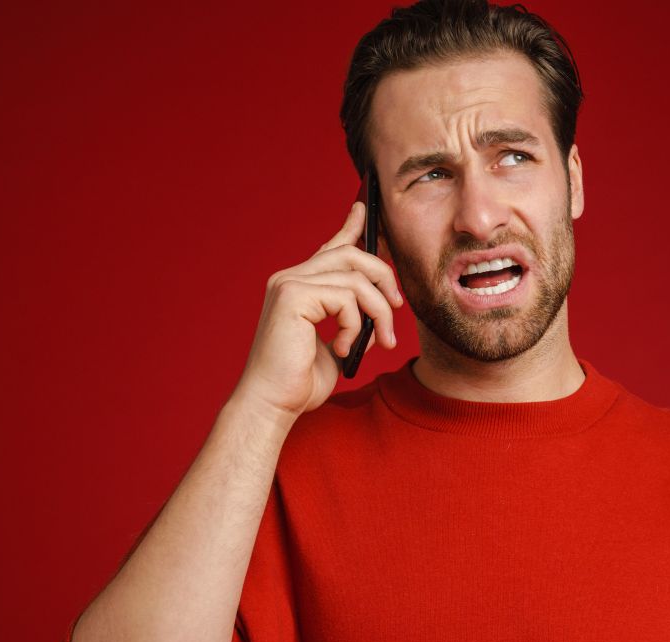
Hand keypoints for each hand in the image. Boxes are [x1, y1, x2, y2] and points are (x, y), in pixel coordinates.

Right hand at [230, 202, 404, 420]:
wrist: (273, 402)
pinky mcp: (292, 296)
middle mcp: (290, 277)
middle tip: (396, 310)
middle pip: (353, 255)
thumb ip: (352, 318)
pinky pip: (347, 298)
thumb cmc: (300, 381)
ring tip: (379, 342)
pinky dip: (356, 326)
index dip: (351, 227)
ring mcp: (289, 283)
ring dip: (378, 312)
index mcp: (298, 286)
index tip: (364, 211)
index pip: (330, 247)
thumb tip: (381, 305)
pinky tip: (342, 348)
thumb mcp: (337, 343)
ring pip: (357, 278)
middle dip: (384, 279)